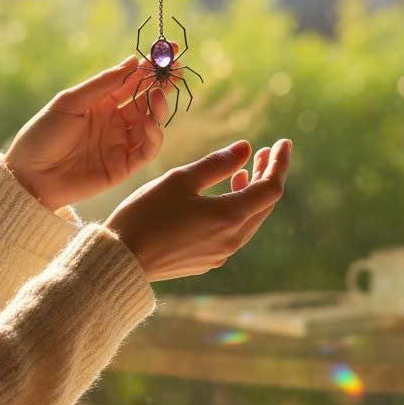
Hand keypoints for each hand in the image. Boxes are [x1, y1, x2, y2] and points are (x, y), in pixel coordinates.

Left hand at [4, 52, 177, 212]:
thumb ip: (103, 84)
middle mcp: (115, 121)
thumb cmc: (42, 134)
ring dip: (159, 107)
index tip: (170, 49)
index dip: (151, 66)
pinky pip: (147, 150)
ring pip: (151, 123)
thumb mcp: (70, 102)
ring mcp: (120, 143)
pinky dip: (154, 136)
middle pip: (147, 100)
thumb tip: (133, 61)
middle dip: (163, 83)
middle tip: (175, 68)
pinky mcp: (123, 167)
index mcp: (101, 103)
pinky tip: (151, 122)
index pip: (133, 81)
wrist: (29, 176)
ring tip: (159, 93)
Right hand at [105, 139, 291, 281]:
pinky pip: (233, 233)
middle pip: (264, 205)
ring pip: (249, 220)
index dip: (279, 163)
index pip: (271, 188)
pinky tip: (222, 200)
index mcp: (230, 216)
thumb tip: (246, 148)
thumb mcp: (180, 180)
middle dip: (267, 176)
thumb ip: (217, 164)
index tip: (282, 142)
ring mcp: (220, 254)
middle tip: (265, 153)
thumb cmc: (146, 214)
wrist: (121, 260)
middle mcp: (232, 239)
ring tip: (243, 173)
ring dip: (251, 195)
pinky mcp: (206, 262)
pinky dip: (236, 212)